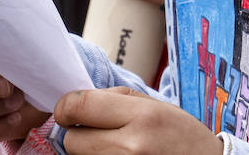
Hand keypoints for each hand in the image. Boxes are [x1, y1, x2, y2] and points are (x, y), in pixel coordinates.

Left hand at [55, 87, 221, 154]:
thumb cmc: (182, 137)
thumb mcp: (157, 106)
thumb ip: (116, 99)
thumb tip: (77, 103)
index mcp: (142, 117)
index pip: (80, 106)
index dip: (66, 107)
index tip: (70, 111)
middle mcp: (132, 147)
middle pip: (73, 140)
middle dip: (80, 135)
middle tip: (98, 134)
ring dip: (88, 153)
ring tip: (114, 149)